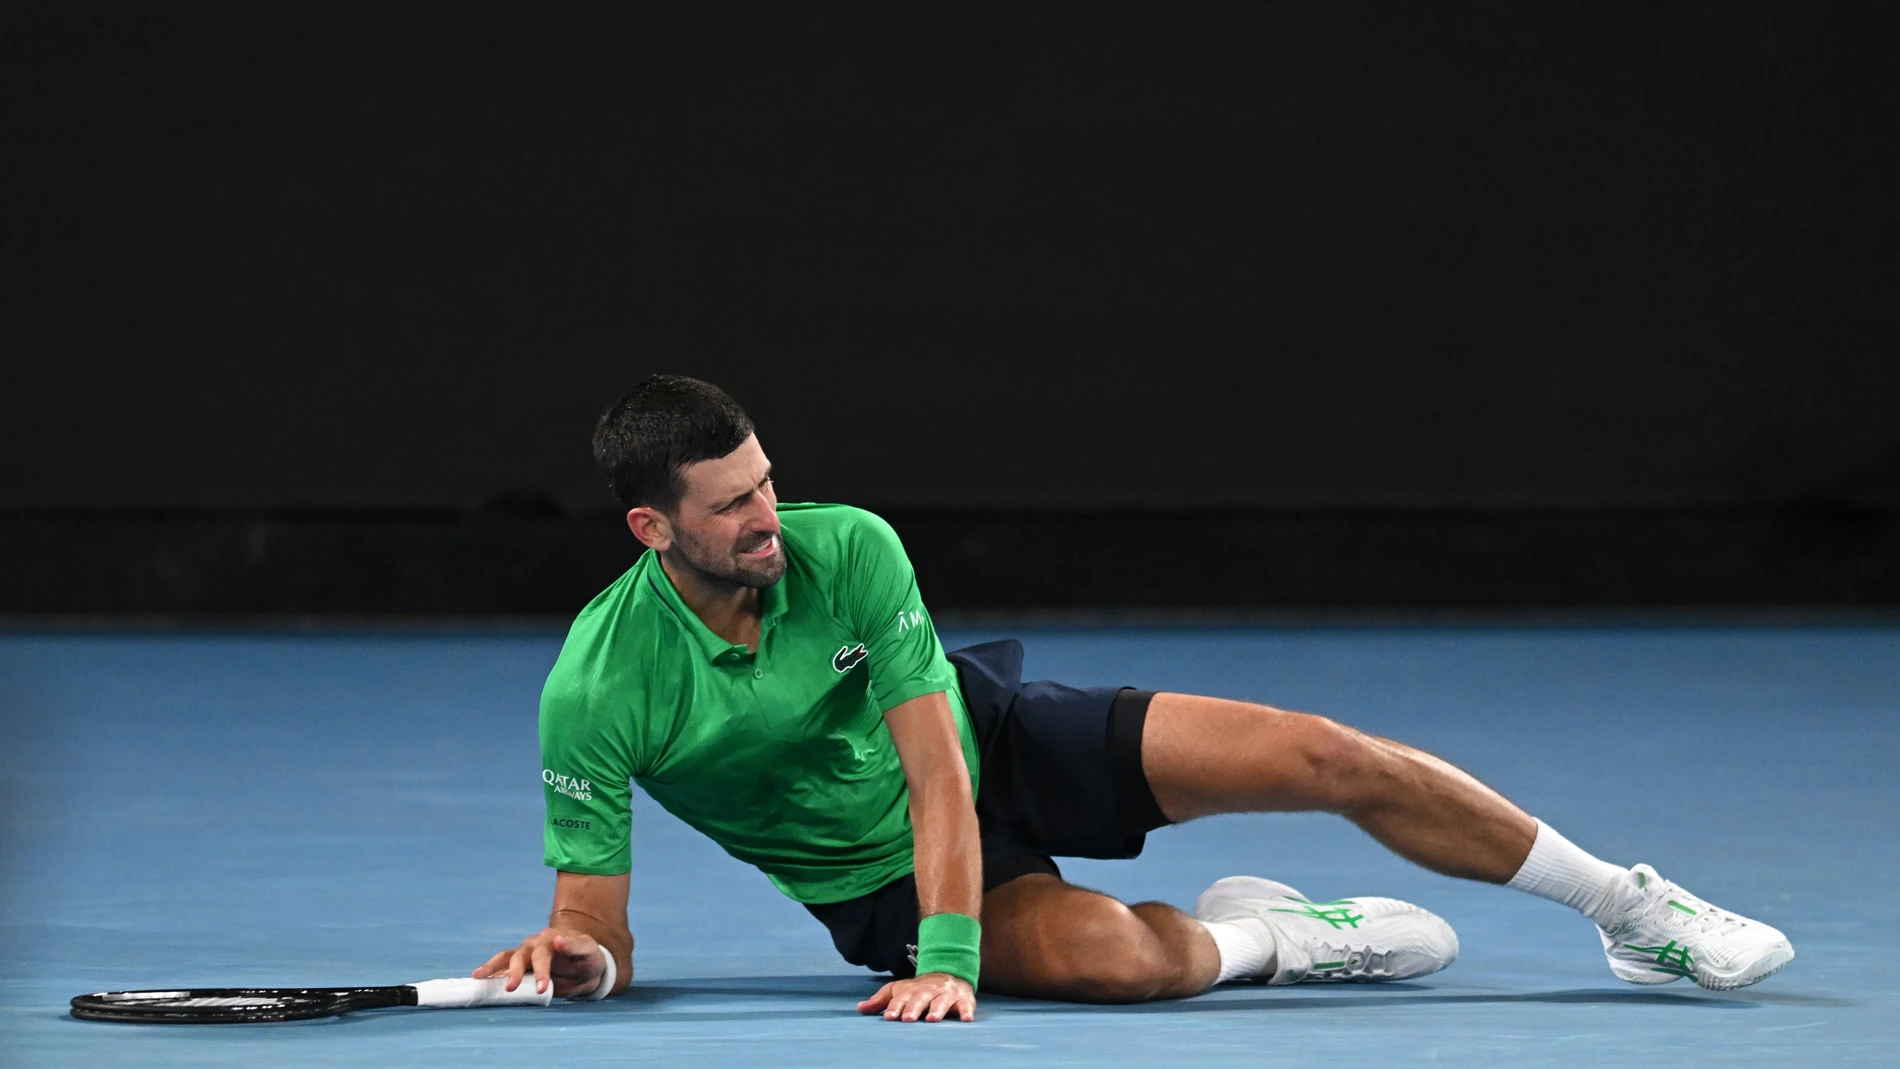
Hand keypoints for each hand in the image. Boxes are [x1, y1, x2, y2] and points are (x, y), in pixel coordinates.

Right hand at [472, 927, 608, 998]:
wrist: (586, 962)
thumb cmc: (588, 957)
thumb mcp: (589, 951)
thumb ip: (575, 946)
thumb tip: (558, 940)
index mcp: (553, 938)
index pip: (544, 953)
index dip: (542, 971)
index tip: (541, 987)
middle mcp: (536, 943)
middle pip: (522, 955)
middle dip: (516, 972)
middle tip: (511, 988)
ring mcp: (527, 951)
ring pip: (508, 957)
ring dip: (494, 967)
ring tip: (479, 976)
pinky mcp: (520, 961)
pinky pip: (503, 963)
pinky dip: (491, 969)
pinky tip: (478, 977)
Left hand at [856, 972, 974, 1021]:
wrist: (949, 972)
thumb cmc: (919, 988)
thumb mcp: (898, 990)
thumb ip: (880, 1000)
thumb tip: (859, 1008)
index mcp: (911, 990)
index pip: (900, 1000)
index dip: (895, 1008)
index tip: (889, 1017)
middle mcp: (928, 991)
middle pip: (920, 999)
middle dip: (914, 1008)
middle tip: (908, 1019)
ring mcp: (945, 995)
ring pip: (941, 1002)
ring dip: (937, 1009)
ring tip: (932, 1019)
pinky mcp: (962, 999)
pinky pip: (965, 1005)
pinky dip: (966, 1011)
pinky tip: (965, 1019)